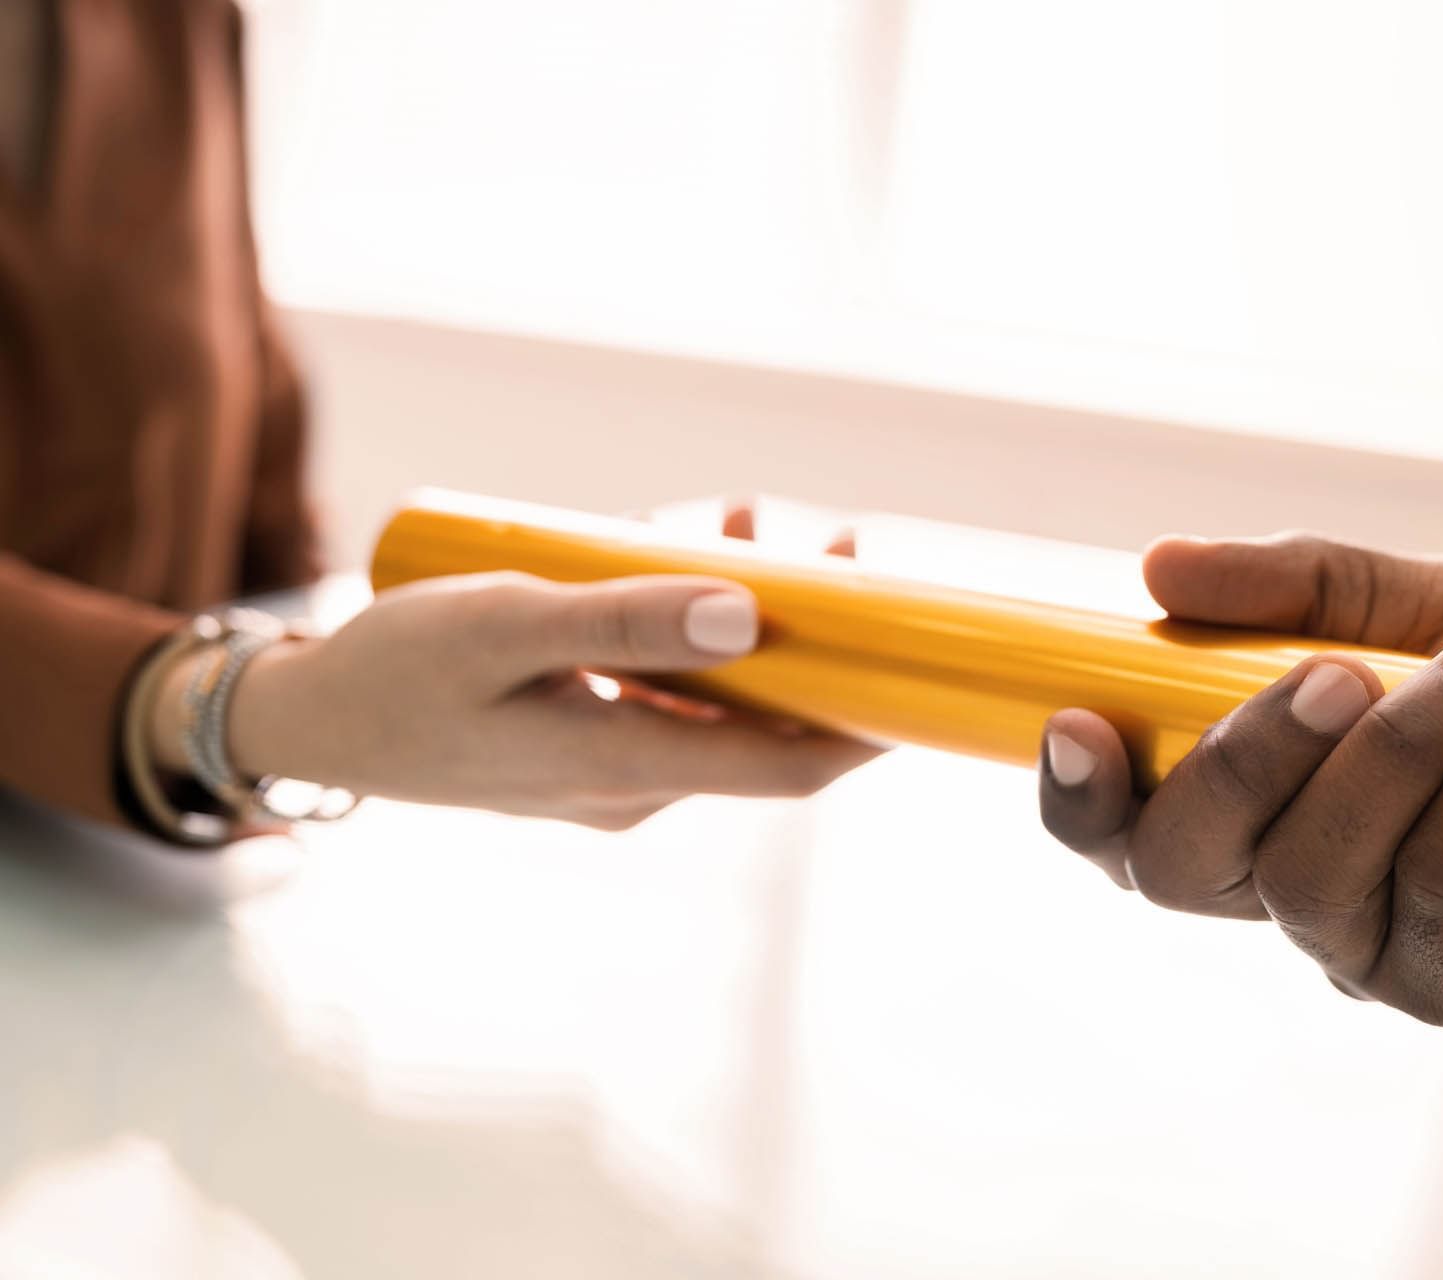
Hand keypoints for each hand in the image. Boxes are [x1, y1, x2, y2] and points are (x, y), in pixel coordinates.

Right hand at [154, 501, 877, 830]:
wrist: (310, 724)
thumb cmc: (396, 671)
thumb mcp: (505, 625)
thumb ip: (624, 619)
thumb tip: (749, 617)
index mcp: (626, 769)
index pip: (793, 767)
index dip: (869, 721)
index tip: (918, 658)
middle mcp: (636, 787)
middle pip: (762, 720)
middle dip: (803, 634)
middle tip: (822, 543)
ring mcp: (612, 774)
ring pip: (717, 698)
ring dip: (740, 617)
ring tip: (734, 521)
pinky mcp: (589, 747)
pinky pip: (669, 692)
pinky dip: (686, 629)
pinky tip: (665, 556)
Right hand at [1038, 533, 1442, 1041]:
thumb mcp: (1433, 601)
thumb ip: (1299, 588)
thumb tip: (1156, 566)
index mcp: (1269, 812)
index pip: (1128, 833)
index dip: (1079, 794)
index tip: (1075, 715)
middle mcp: (1305, 895)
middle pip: (1185, 868)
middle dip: (1242, 758)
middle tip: (1337, 670)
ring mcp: (1383, 953)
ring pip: (1313, 875)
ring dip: (1401, 750)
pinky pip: (1440, 889)